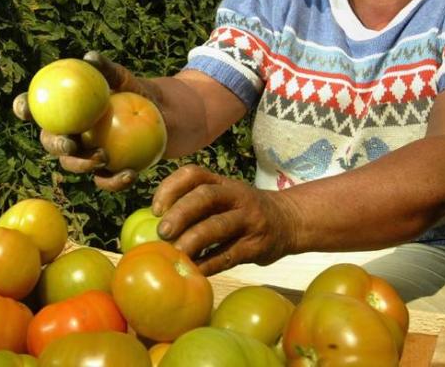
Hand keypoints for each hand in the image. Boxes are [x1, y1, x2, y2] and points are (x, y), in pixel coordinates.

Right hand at [13, 51, 162, 191]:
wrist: (162, 114)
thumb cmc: (136, 91)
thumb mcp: (125, 79)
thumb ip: (107, 70)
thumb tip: (90, 57)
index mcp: (64, 109)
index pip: (37, 108)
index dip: (24, 108)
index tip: (25, 108)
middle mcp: (68, 133)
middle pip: (50, 142)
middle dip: (55, 145)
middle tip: (70, 144)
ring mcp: (84, 154)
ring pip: (72, 164)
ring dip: (83, 164)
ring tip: (103, 156)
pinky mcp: (105, 172)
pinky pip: (104, 180)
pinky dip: (115, 181)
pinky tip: (130, 174)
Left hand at [151, 164, 295, 275]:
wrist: (289, 221)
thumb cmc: (243, 211)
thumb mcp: (226, 197)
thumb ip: (198, 205)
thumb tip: (156, 226)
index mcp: (223, 182)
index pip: (193, 174)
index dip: (170, 187)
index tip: (155, 209)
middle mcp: (237, 196)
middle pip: (205, 197)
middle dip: (180, 213)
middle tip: (162, 232)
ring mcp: (249, 219)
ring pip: (218, 226)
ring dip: (192, 240)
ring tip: (175, 253)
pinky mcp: (257, 245)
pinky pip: (229, 255)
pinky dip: (208, 264)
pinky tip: (194, 271)